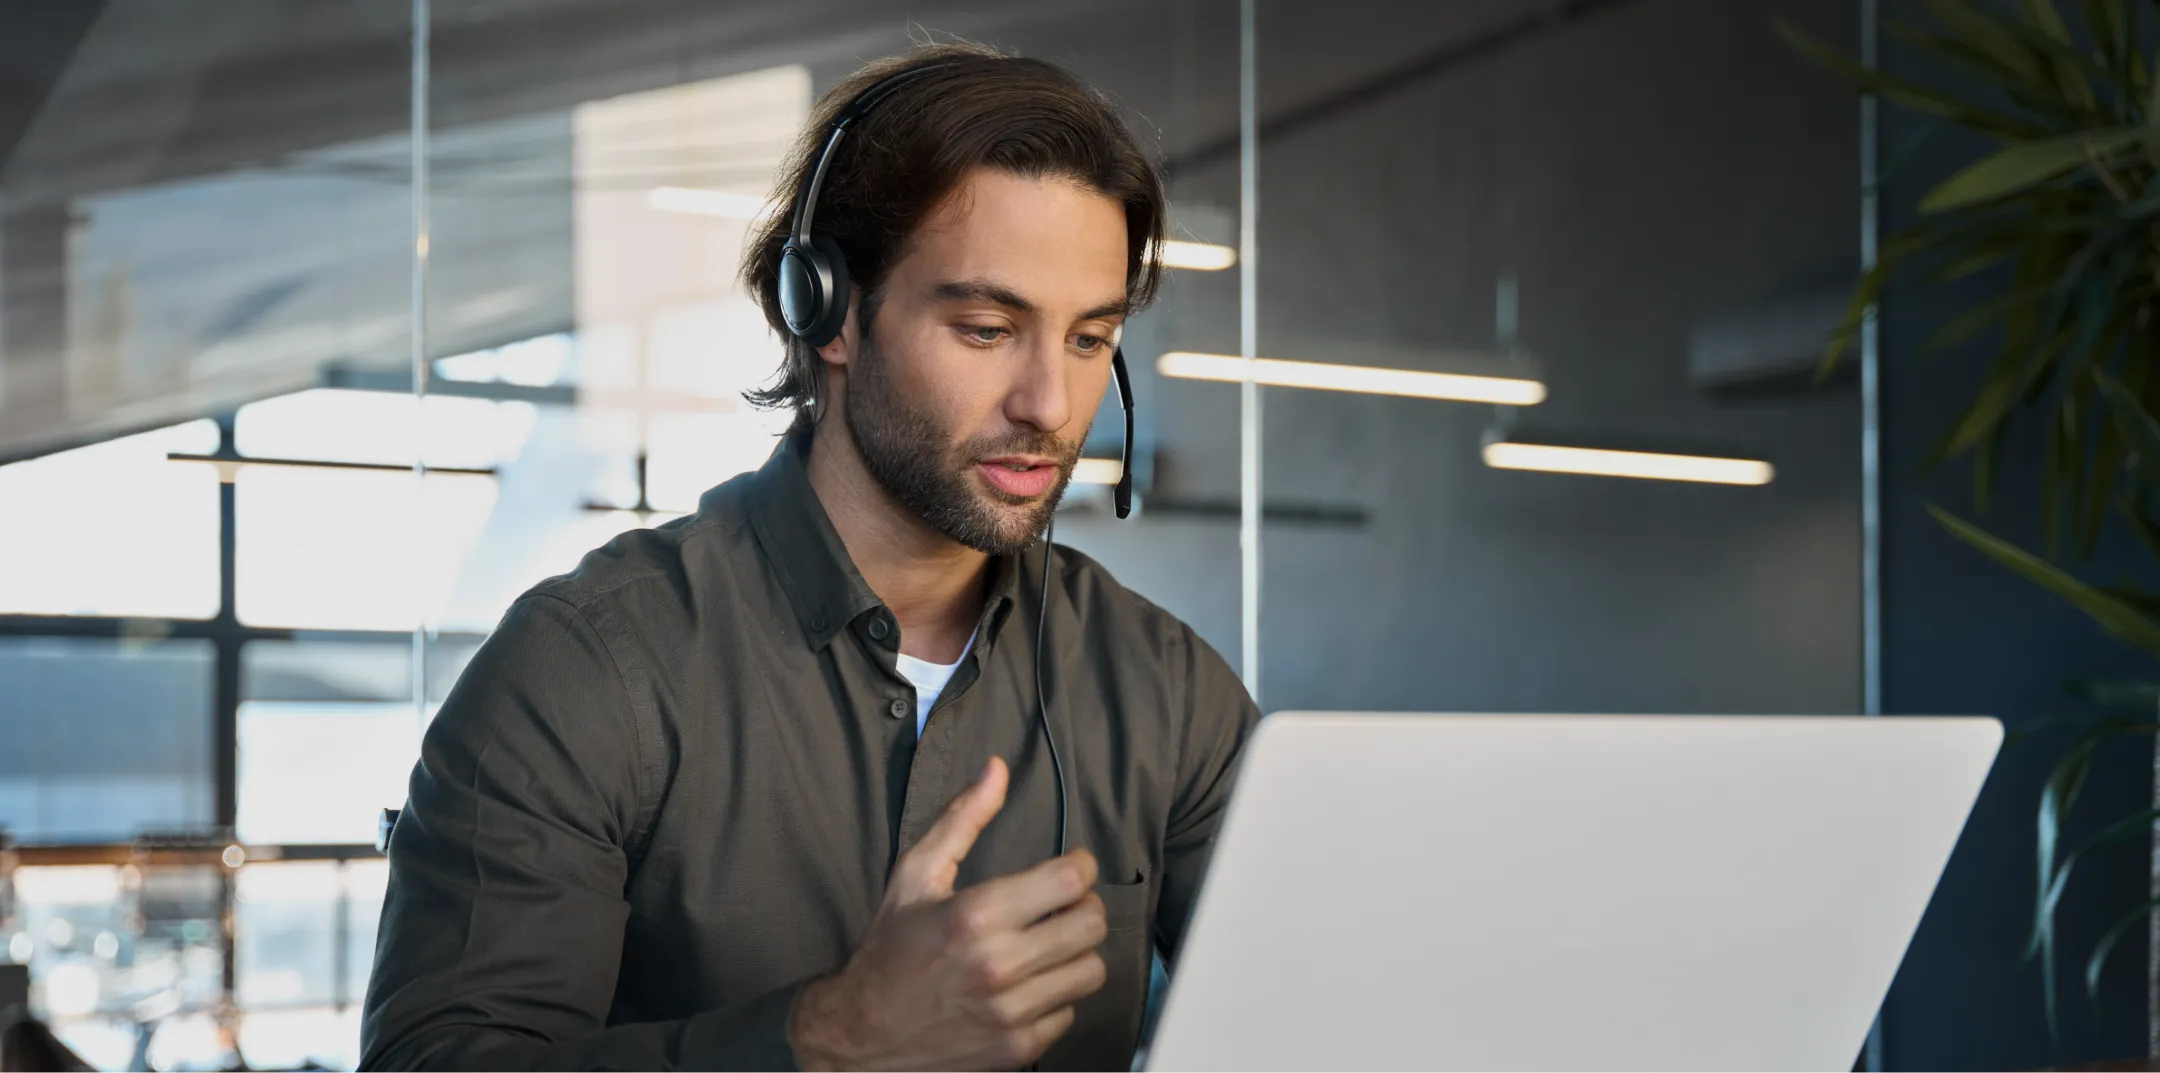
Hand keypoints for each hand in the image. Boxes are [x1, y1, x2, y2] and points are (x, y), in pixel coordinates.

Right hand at [789, 757, 1107, 1072]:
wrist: (861, 1032)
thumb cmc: (891, 948)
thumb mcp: (917, 874)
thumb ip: (962, 818)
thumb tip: (997, 769)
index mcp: (977, 914)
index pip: (1070, 880)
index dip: (1080, 866)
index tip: (1071, 867)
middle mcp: (1000, 964)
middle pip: (1091, 924)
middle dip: (1083, 906)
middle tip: (1065, 905)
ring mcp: (1011, 1011)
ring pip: (1091, 970)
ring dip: (1076, 953)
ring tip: (1050, 945)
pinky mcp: (1018, 1047)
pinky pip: (1070, 1012)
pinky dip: (1056, 996)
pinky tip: (1029, 985)